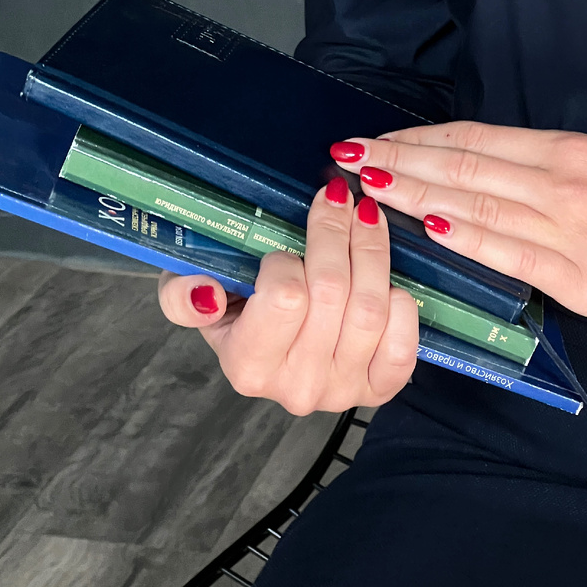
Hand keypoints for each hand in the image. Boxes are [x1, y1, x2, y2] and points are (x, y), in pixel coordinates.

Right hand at [157, 181, 418, 414]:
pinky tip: (385, 279)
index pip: (285, 297)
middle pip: (333, 293)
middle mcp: (296, 387)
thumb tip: (207, 293)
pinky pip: (404, 343)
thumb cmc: (235, 309)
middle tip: (339, 195)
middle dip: (338, 231)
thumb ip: (182, 295)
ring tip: (365, 215)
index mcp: (248, 365)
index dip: (287, 260)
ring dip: (372, 251)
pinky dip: (400, 303)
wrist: (272, 351)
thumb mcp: (191, 295)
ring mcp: (341, 391)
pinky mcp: (378, 388)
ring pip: (370, 309)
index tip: (282, 246)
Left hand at [330, 123, 586, 322]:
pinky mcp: (580, 275)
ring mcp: (567, 226)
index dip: (416, 137)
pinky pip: (510, 251)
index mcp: (564, 150)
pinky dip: (465, 237)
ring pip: (475, 201)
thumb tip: (478, 174)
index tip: (373, 137)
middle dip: (397, 157)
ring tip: (367, 182)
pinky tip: (427, 224)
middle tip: (346, 154)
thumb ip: (542, 169)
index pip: (472, 138)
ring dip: (414, 189)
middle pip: (462, 163)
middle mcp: (558, 179)